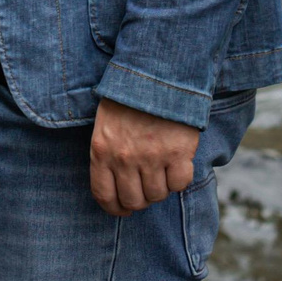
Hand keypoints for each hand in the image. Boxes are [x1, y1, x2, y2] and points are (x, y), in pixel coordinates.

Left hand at [88, 98, 198, 216]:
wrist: (158, 72)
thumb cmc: (129, 98)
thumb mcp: (105, 123)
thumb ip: (107, 153)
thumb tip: (115, 186)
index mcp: (101, 151)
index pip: (104, 195)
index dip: (115, 208)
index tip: (123, 209)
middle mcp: (124, 158)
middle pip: (133, 201)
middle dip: (141, 199)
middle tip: (147, 186)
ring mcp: (151, 157)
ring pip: (157, 195)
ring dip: (161, 187)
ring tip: (162, 169)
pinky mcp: (177, 152)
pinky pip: (180, 184)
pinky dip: (180, 179)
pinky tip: (178, 163)